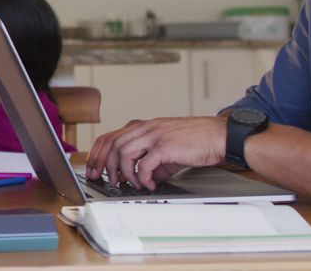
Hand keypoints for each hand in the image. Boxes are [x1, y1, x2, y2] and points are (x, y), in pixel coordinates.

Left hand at [85, 116, 225, 189]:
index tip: (92, 168)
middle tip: (103, 179)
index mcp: (142, 126)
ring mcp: (154, 135)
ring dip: (123, 172)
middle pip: (111, 145)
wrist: (218, 136)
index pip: (109, 137)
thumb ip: (152, 161)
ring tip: (130, 184)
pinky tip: (149, 184)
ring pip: (123, 153)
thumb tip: (143, 178)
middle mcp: (145, 128)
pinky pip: (144, 165)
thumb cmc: (196, 141)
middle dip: (103, 164)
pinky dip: (142, 177)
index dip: (97, 153)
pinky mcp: (165, 147)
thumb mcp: (167, 148)